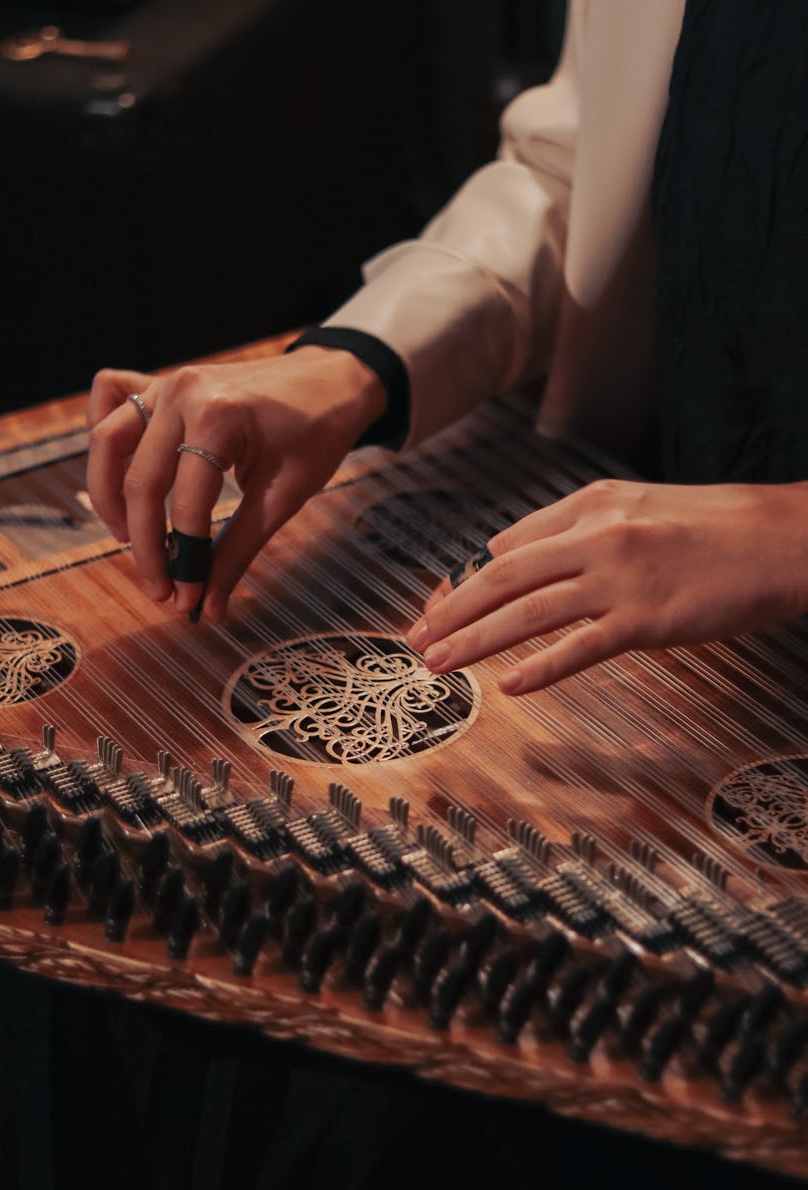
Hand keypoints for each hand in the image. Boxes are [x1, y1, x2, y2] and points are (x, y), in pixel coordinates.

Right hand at [86, 347, 385, 619]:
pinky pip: (113, 395)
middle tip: (158, 587)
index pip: (187, 506)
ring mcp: (169, 383)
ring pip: (109, 440)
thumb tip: (208, 607)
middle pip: (140, 481)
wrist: (334, 380)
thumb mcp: (284, 497)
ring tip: (126, 538)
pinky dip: (105, 429)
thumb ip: (238, 550)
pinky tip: (120, 467)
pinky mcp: (165, 381)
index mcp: (218, 418)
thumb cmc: (318, 432)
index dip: (184, 560)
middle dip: (145, 544)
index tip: (187, 599)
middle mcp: (183, 394)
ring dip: (109, 495)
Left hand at [406, 478, 807, 693]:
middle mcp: (596, 534)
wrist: (782, 538)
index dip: (465, 581)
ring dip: (475, 641)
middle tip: (418, 639)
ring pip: (527, 611)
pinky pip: (580, 646)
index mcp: (589, 504)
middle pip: (502, 576)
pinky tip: (509, 685)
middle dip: (451, 611)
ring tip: (439, 664)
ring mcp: (620, 576)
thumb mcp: (636, 509)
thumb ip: (578, 530)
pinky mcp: (648, 618)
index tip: (438, 608)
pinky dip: (539, 667)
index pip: (507, 546)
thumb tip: (520, 558)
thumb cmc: (714, 527)